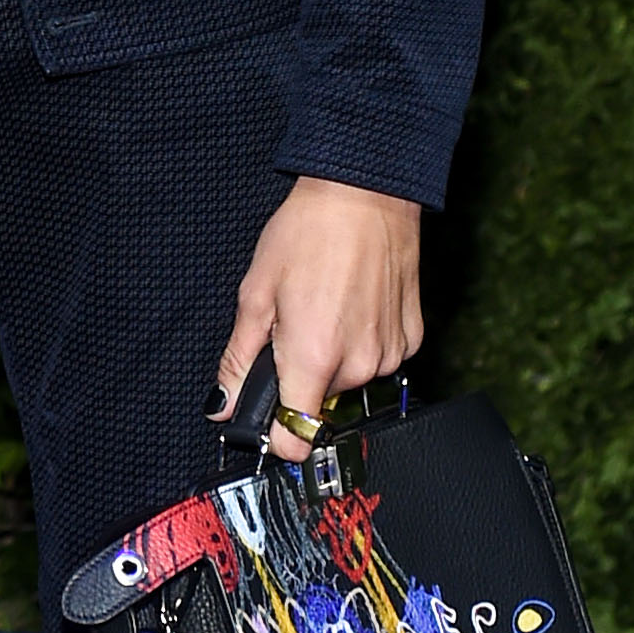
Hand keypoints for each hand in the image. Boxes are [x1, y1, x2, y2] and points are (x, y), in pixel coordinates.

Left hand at [215, 182, 421, 447]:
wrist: (366, 192)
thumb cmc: (306, 233)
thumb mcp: (256, 293)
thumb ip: (238, 360)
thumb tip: (221, 407)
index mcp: (313, 357)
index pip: (297, 440)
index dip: (277, 434)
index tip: (267, 419)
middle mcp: (358, 365)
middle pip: (319, 402)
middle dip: (301, 375)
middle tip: (294, 324)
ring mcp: (391, 354)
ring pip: (350, 380)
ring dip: (333, 358)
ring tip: (326, 305)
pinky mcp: (412, 338)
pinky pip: (380, 359)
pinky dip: (364, 341)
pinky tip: (355, 302)